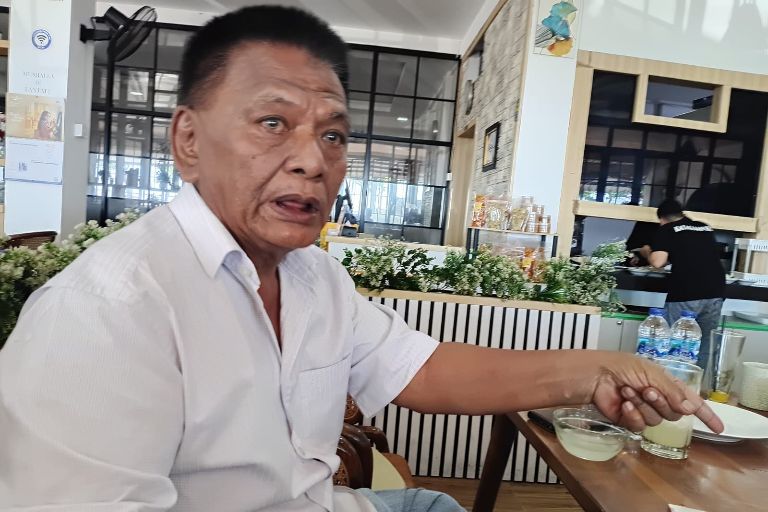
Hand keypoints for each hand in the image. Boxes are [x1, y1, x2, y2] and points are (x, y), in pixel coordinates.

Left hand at [587, 354, 722, 432]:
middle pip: (675, 413)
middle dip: (661, 402)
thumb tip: (689, 409)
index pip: (692, 402)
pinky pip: (640, 425)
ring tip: (627, 390)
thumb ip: (672, 392)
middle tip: (646, 390)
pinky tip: (623, 404)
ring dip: (642, 405)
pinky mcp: (630, 420)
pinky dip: (632, 414)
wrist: (596, 375)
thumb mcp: (651, 373)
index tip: (719, 428)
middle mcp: (658, 399)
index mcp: (667, 385)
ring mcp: (644, 410)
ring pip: (657, 420)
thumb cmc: (622, 367)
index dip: (706, 415)